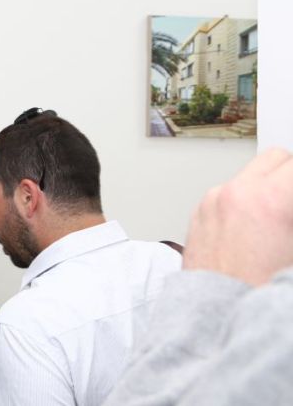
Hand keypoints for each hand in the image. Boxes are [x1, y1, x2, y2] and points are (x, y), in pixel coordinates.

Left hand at [183, 148, 292, 285]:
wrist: (213, 322)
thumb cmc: (255, 295)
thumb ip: (292, 221)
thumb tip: (288, 213)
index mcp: (267, 200)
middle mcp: (234, 194)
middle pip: (277, 160)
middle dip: (292, 179)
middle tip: (292, 209)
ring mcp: (211, 203)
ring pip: (251, 175)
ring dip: (270, 188)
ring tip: (281, 221)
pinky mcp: (198, 215)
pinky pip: (229, 193)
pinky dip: (247, 202)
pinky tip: (258, 231)